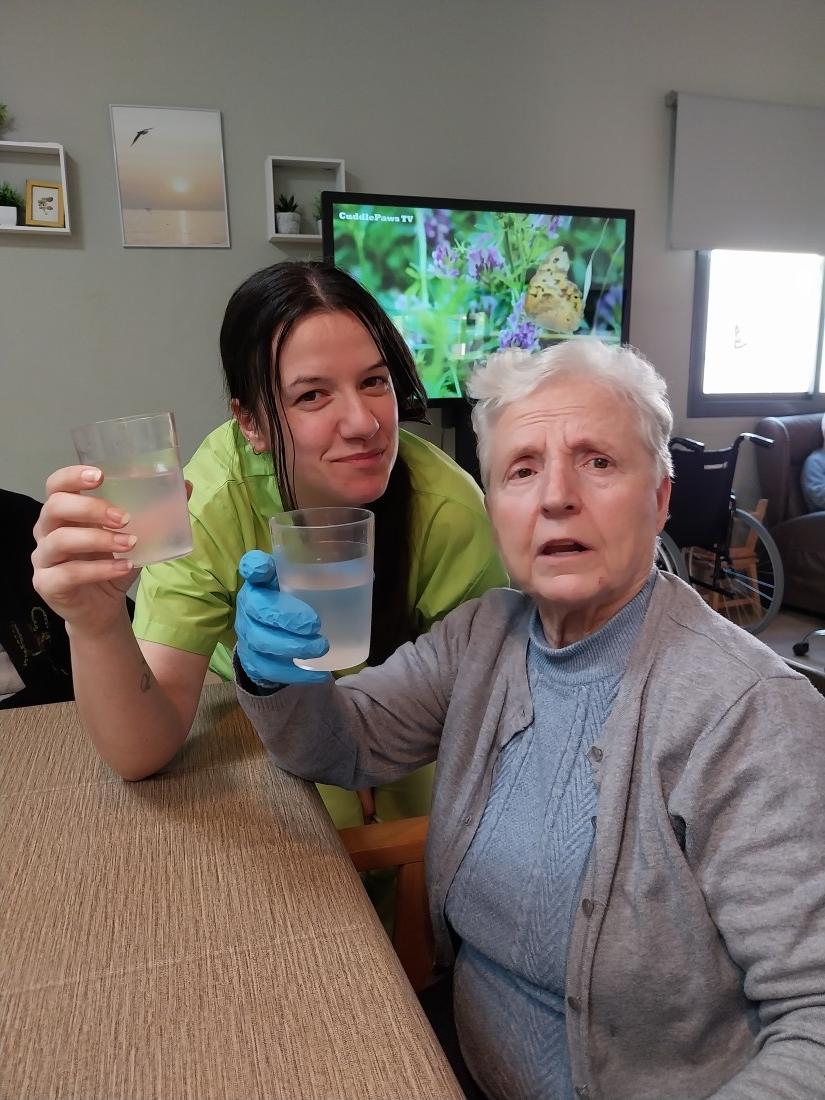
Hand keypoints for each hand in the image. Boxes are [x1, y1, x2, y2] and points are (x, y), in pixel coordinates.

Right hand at [32, 466, 139, 636]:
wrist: (103, 609)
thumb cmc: (113, 564)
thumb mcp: (135, 536)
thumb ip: (154, 512)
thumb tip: (185, 486)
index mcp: (64, 512)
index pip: (56, 484)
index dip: (73, 476)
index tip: (100, 476)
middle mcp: (47, 530)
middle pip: (54, 507)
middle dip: (90, 508)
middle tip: (124, 517)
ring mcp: (43, 558)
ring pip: (60, 540)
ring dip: (99, 539)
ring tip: (130, 543)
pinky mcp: (47, 584)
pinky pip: (68, 573)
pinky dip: (99, 569)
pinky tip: (124, 567)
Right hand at [235, 550, 329, 686]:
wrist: (272, 643)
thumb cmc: (294, 607)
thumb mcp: (305, 588)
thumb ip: (327, 578)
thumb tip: (368, 574)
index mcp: (264, 580)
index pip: (252, 566)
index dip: (255, 567)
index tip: (264, 569)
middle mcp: (250, 604)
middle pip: (257, 607)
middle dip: (286, 616)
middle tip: (315, 624)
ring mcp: (247, 634)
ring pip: (261, 641)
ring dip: (292, 646)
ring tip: (321, 648)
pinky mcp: (252, 661)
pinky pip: (270, 669)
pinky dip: (296, 673)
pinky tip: (319, 675)